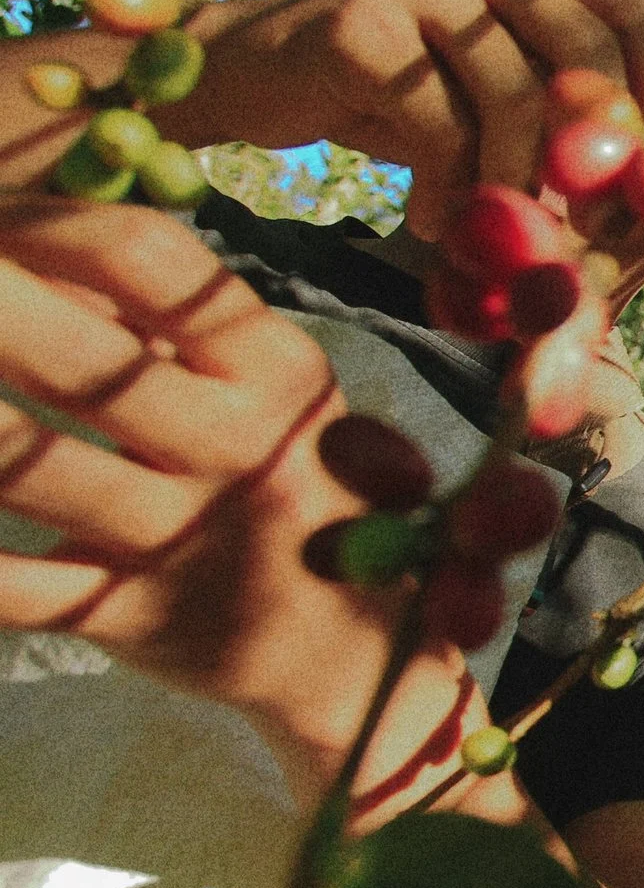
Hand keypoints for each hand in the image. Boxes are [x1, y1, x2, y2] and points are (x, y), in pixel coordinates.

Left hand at [0, 198, 490, 812]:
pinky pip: (11, 587)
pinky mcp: (129, 617)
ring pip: (28, 468)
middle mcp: (237, 449)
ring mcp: (181, 540)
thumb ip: (177, 330)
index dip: (47, 228)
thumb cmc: (308, 493)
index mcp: (275, 372)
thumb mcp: (277, 396)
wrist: (364, 659)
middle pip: (80, 360)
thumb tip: (42, 258)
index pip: (152, 264)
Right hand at [162, 0, 643, 237]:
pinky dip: (446, 191)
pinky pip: (439, 126)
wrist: (252, 77)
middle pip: (588, 53)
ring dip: (516, 190)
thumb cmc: (395, 103)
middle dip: (601, 158)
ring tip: (496, 237)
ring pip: (515, 99)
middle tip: (591, 236)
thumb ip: (569, 126)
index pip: (637, 13)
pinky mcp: (361, 22)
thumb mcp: (496, 106)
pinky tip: (427, 218)